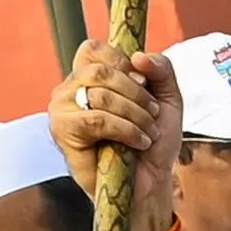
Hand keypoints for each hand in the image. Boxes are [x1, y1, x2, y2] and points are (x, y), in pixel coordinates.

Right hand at [52, 42, 184, 230]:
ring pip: (99, 95)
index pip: (93, 49)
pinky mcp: (64, 133)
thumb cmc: (153, 141)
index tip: (145, 85)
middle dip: (135, 93)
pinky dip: (125, 130)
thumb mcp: (168, 99)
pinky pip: (96, 120)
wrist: (151, 181)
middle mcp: (71, 89)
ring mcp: (63, 110)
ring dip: (134, 114)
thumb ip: (161, 69)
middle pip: (99, 71)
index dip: (122, 62)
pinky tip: (137, 142)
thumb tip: (138, 56)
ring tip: (148, 132)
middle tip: (152, 113)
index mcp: (90, 76)